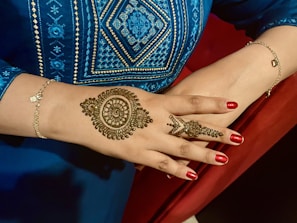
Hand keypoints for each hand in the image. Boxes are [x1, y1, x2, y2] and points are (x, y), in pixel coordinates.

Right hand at [76, 87, 242, 179]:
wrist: (83, 113)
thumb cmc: (108, 99)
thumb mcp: (136, 94)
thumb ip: (154, 102)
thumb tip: (167, 104)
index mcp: (157, 102)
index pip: (192, 102)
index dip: (213, 104)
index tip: (232, 104)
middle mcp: (158, 121)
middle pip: (193, 128)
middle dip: (217, 134)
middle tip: (238, 138)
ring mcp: (149, 139)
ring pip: (182, 148)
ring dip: (204, 155)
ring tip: (223, 159)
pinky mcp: (137, 154)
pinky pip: (162, 163)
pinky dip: (178, 169)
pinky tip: (192, 175)